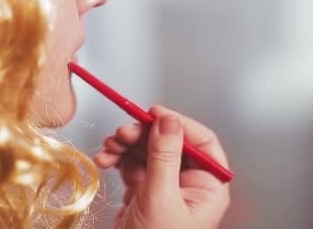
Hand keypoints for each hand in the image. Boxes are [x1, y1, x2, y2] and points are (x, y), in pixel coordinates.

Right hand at [94, 105, 229, 228]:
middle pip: (168, 143)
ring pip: (147, 151)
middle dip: (142, 135)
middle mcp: (188, 185)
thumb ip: (164, 156)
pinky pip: (131, 165)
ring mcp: (165, 188)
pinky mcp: (144, 193)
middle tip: (123, 132)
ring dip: (125, 146)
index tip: (154, 112)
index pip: (201, 142)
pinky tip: (105, 159)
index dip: (178, 123)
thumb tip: (169, 120)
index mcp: (208, 186)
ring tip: (109, 147)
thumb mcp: (161, 198)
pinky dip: (117, 159)